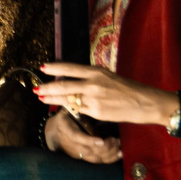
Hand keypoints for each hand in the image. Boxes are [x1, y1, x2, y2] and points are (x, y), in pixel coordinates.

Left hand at [34, 62, 179, 128]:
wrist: (144, 102)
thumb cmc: (127, 88)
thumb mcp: (107, 76)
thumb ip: (89, 78)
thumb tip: (69, 80)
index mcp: (96, 71)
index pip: (70, 68)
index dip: (54, 68)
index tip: (42, 67)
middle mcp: (93, 84)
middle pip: (63, 85)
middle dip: (47, 88)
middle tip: (35, 88)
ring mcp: (94, 99)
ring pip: (68, 99)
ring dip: (53, 99)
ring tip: (41, 98)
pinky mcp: (96, 112)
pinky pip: (78, 109)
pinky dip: (68, 107)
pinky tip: (60, 107)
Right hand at [45, 108, 124, 162]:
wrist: (54, 132)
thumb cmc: (65, 117)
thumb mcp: (68, 109)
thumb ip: (77, 106)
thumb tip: (86, 98)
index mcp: (66, 128)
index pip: (77, 137)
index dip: (89, 141)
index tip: (101, 141)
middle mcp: (72, 143)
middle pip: (89, 151)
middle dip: (105, 147)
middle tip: (115, 139)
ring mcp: (78, 152)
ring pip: (95, 158)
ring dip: (109, 152)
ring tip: (117, 143)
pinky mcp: (84, 157)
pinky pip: (98, 161)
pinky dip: (109, 158)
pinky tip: (119, 153)